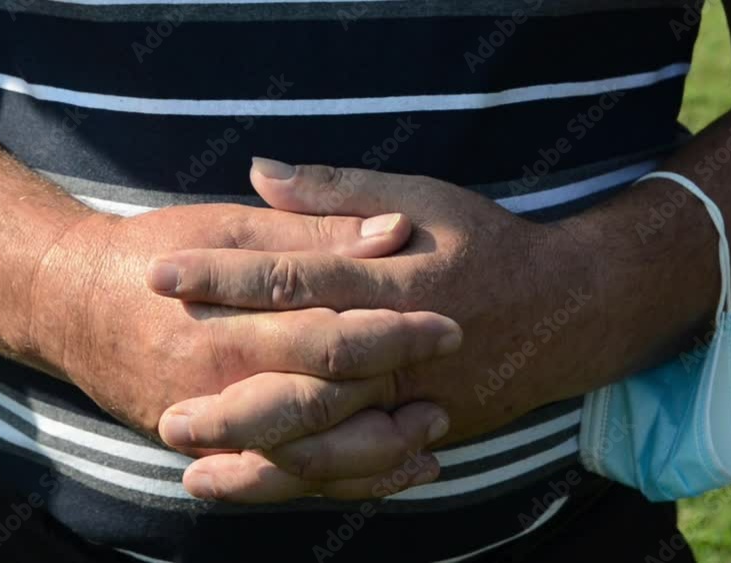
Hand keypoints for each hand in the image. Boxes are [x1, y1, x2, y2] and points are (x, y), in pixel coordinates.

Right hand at [27, 201, 460, 448]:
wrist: (67, 304)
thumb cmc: (151, 252)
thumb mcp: (225, 227)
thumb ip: (308, 234)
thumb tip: (392, 231)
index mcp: (226, 320)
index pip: (327, 334)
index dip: (393, 332)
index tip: (449, 326)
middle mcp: (214, 383)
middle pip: (321, 404)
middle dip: (391, 402)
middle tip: (447, 393)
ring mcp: (203, 425)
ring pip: (301, 458)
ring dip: (371, 456)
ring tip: (429, 442)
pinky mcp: (198, 448)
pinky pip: (273, 478)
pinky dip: (329, 480)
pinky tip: (379, 473)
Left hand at [150, 160, 598, 498]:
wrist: (569, 310)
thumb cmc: (489, 244)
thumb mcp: (423, 197)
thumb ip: (337, 191)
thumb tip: (260, 171)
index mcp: (391, 282)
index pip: (293, 279)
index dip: (224, 276)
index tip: (161, 275)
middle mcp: (398, 352)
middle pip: (305, 384)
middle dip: (232, 402)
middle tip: (167, 413)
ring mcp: (414, 402)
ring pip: (330, 446)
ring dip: (261, 463)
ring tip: (194, 470)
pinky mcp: (423, 432)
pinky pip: (361, 470)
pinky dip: (309, 484)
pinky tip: (261, 487)